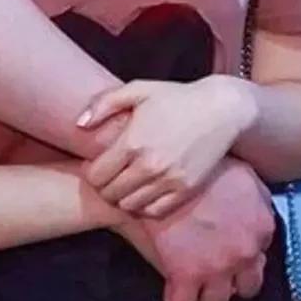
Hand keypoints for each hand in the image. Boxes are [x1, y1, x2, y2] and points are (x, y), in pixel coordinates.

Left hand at [79, 76, 253, 217]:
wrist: (221, 109)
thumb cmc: (176, 97)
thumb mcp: (138, 89)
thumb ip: (103, 103)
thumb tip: (79, 125)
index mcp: (132, 142)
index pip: (96, 176)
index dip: (92, 172)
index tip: (99, 164)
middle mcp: (149, 166)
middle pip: (110, 194)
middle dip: (105, 186)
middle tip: (112, 174)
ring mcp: (169, 180)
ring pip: (130, 205)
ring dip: (124, 196)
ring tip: (128, 182)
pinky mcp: (186, 190)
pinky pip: (154, 211)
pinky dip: (145, 205)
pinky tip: (147, 189)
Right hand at [113, 157, 276, 300]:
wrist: (167, 167)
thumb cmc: (203, 164)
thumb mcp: (244, 172)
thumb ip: (258, 198)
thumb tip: (258, 212)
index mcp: (261, 226)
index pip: (262, 254)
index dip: (245, 252)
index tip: (231, 246)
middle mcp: (244, 253)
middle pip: (247, 288)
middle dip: (233, 281)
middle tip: (216, 268)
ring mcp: (215, 268)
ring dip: (206, 294)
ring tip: (194, 282)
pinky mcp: (184, 275)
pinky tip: (173, 289)